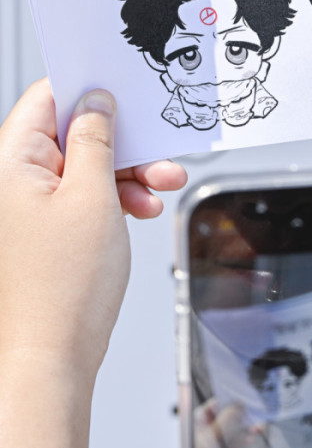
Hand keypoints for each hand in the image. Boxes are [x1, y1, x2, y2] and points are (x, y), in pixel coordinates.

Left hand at [0, 79, 186, 379]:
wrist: (51, 357)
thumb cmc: (61, 289)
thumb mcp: (93, 197)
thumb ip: (97, 140)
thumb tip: (97, 105)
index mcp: (10, 160)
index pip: (48, 97)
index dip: (90, 90)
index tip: (126, 93)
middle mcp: (11, 179)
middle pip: (72, 133)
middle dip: (122, 141)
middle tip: (158, 151)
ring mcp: (26, 204)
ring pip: (83, 165)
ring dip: (125, 172)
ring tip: (160, 187)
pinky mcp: (43, 227)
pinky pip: (82, 195)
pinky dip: (114, 197)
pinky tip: (140, 209)